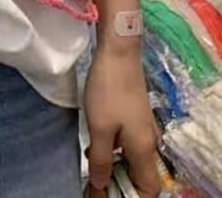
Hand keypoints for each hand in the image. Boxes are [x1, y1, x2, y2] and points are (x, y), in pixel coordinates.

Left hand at [84, 46, 159, 197]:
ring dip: (114, 165)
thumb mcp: (99, 128)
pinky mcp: (134, 115)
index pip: (148, 188)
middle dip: (120, 182)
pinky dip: (113, 149)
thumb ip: (100, 159)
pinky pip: (127, 142)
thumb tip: (100, 184)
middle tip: (93, 182)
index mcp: (144, 149)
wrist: (118, 54)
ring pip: (132, 157)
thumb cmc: (108, 91)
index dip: (131, 196)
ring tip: (90, 165)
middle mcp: (148, 141)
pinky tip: (94, 144)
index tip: (106, 193)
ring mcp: (142, 127)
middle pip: (140, 174)